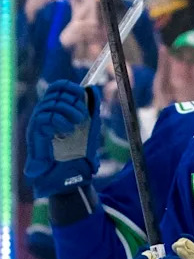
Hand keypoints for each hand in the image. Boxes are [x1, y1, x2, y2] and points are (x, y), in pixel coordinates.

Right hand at [24, 81, 100, 197]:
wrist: (70, 171)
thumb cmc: (79, 150)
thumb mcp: (90, 126)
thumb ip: (92, 108)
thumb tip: (92, 88)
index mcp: (56, 109)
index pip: (57, 87)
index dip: (70, 88)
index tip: (82, 94)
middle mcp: (45, 113)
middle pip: (55, 93)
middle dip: (73, 102)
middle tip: (82, 117)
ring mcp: (38, 122)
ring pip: (52, 104)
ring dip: (69, 112)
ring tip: (77, 125)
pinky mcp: (35, 132)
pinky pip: (46, 117)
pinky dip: (61, 122)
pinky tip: (68, 131)